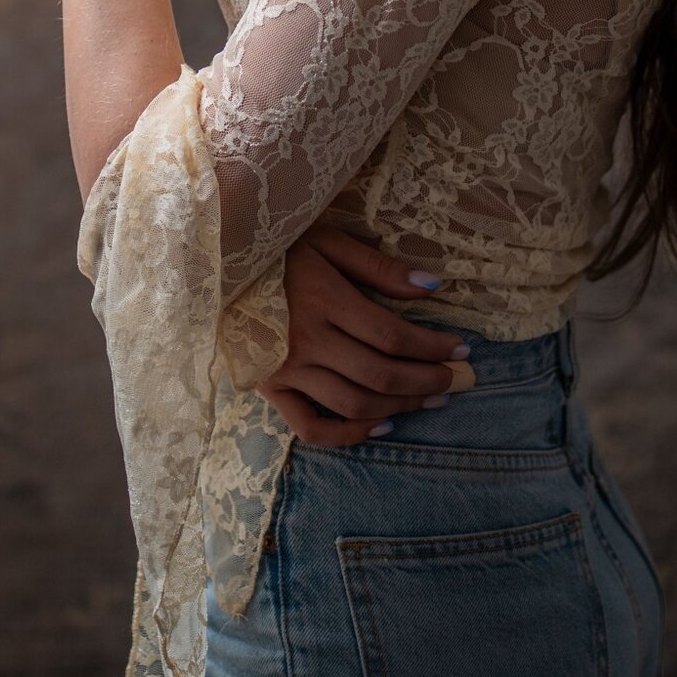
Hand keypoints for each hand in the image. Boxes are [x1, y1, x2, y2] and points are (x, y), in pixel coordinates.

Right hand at [258, 222, 475, 445]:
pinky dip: (349, 434)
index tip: (461, 348)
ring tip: (430, 400)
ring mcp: (287, 370)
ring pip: (354, 403)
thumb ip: (379, 267)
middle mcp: (307, 341)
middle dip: (426, 380)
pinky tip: (380, 425)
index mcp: (324, 300)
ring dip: (400, 406)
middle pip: (380, 374)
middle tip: (456, 379)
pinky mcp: (270, 389)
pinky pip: (311, 427)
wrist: (215, 268)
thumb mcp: (328, 242)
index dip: (432, 347)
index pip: (392, 336)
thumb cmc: (278, 249)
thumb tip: (432, 286)